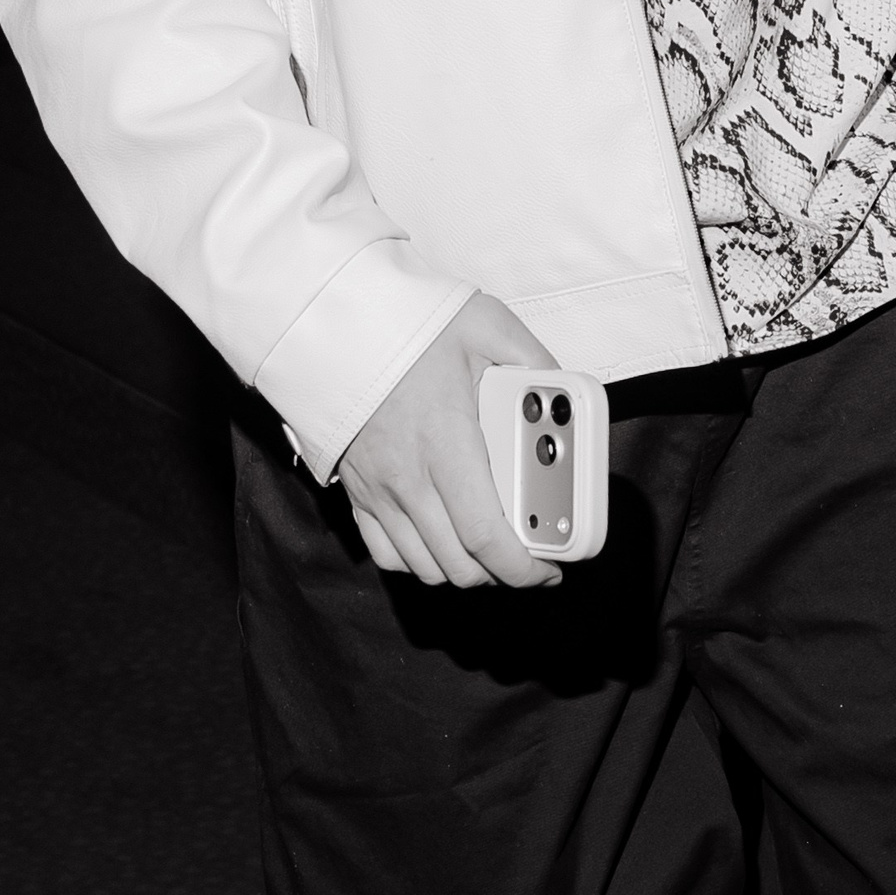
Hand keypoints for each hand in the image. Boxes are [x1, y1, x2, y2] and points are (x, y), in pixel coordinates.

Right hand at [337, 292, 564, 590]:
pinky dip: (419, 561)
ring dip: (464, 568)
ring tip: (489, 547)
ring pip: (426, 566)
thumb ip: (531, 357)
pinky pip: (387, 553)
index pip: (485, 536)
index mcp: (446, 442)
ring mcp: (379, 490)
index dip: (522, 568)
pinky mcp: (358, 490)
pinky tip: (441, 540)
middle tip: (527, 553)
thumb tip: (561, 387)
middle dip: (501, 571)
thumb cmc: (405, 324)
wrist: (334, 322)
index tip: (548, 568)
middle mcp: (409, 478)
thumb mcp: (482, 324)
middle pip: (460, 564)